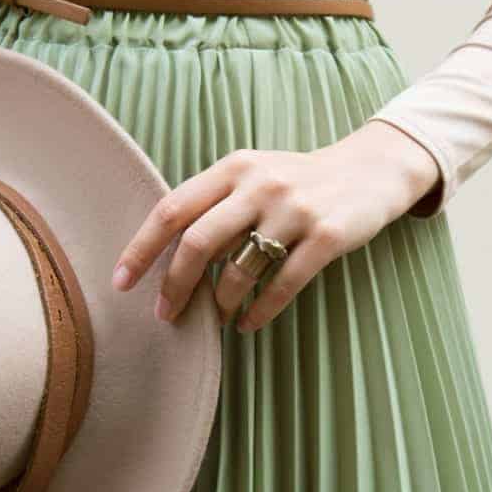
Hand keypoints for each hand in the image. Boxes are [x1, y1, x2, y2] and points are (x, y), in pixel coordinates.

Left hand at [110, 120, 440, 331]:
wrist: (370, 170)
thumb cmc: (299, 181)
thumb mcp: (255, 175)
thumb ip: (214, 203)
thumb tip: (165, 254)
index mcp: (234, 168)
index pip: (173, 209)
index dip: (142, 249)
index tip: (121, 282)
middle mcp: (261, 185)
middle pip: (198, 242)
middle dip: (175, 285)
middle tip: (165, 315)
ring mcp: (296, 210)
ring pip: (239, 269)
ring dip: (221, 303)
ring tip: (218, 319)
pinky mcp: (327, 236)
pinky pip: (282, 284)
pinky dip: (259, 311)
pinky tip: (248, 324)